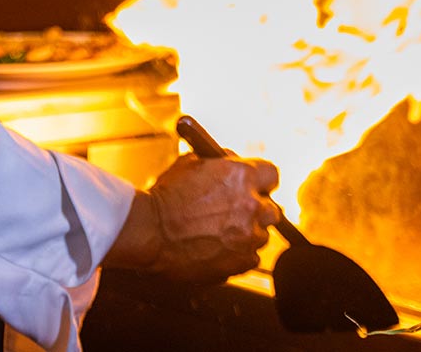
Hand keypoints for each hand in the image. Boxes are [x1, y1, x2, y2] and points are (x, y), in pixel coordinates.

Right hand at [106, 153, 279, 280]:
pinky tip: (218, 249)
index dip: (262, 182)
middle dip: (257, 210)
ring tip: (221, 234)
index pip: (272, 175)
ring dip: (247, 234)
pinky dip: (239, 255)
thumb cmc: (164, 198)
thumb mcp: (190, 164)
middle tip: (237, 213)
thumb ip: (218, 162)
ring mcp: (248, 235)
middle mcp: (251, 204)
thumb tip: (230, 160)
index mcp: (242, 176)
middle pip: (272, 208)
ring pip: (262, 235)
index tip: (257, 187)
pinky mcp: (241, 260)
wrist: (148, 233)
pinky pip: (251, 257)